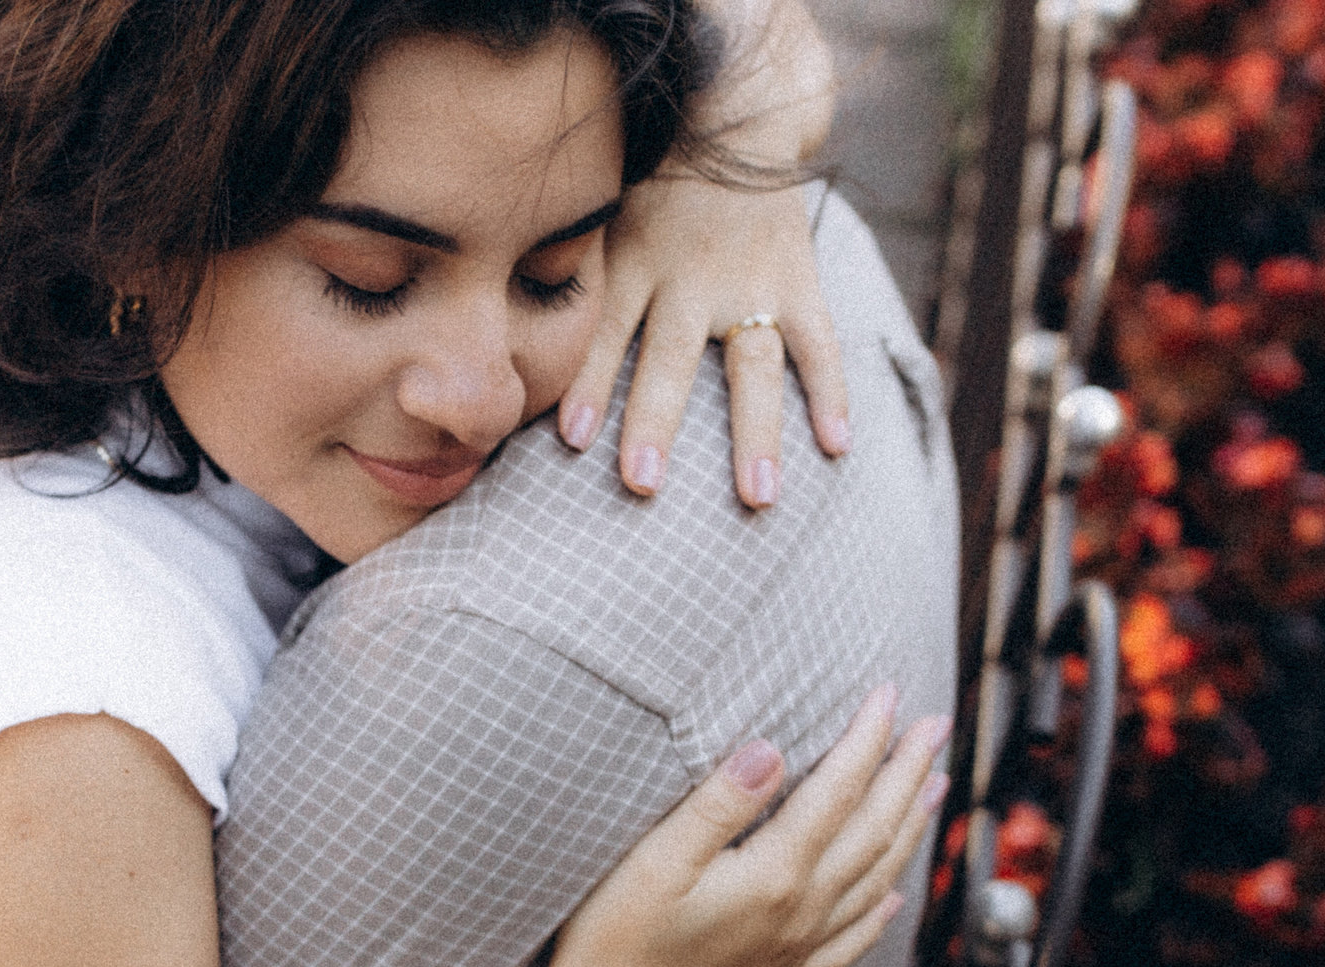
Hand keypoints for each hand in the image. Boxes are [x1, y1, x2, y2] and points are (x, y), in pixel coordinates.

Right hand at [551, 684, 949, 966]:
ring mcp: (796, 950)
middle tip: (935, 726)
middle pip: (873, 831)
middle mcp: (799, 914)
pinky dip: (881, 914)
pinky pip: (852, 942)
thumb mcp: (656, 858)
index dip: (867, 739)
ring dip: (909, 830)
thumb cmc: (615, 936)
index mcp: (773, 876)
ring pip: (876, 881)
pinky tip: (894, 898)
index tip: (888, 693)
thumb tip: (771, 750)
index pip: (838, 791)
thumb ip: (718, 804)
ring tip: (934, 789)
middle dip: (908, 773)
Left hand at [558, 0, 849, 507]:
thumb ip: (556, 278)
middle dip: (655, 418)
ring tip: (757, 495)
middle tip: (641, 482)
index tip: (574, 440)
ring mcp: (748, 282)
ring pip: (752, 364)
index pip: (606, 330)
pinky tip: (836, 449)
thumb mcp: (596, 216)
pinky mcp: (797, 281)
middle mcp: (688, 276)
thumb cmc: (642, 191)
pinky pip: (819, 342)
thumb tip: (489, 352)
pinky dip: (830, 394)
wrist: (731, 113)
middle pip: (671, 358)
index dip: (591, 381)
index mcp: (631, 263)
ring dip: (755, 431)